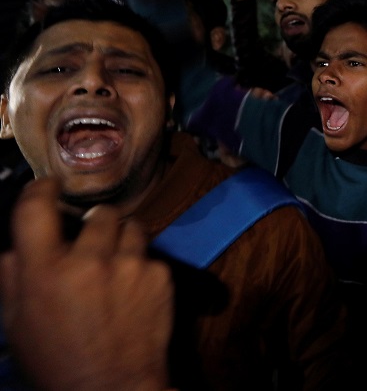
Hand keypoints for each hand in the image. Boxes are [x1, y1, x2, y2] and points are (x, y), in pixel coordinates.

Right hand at [0, 178, 173, 390]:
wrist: (112, 390)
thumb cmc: (57, 361)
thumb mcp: (17, 323)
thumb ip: (14, 276)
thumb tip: (13, 246)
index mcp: (45, 270)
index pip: (36, 208)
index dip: (40, 190)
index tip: (48, 187)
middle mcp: (90, 260)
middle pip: (99, 213)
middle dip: (95, 225)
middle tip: (92, 244)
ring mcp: (130, 265)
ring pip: (132, 227)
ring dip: (123, 239)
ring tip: (117, 264)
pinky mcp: (161, 276)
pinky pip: (152, 256)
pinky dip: (144, 268)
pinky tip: (134, 292)